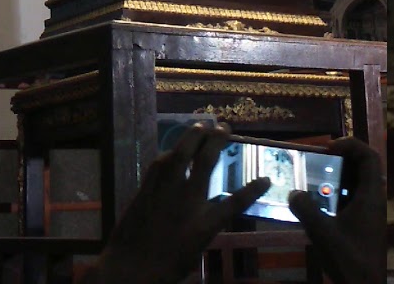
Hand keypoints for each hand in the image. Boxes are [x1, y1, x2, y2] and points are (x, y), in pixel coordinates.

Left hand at [81, 123, 271, 283]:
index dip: (252, 190)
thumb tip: (212, 211)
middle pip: (204, 162)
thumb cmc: (166, 265)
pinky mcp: (145, 189)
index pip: (235, 202)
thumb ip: (206, 226)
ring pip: (179, 154)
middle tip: (225, 128)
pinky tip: (172, 151)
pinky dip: (170, 153)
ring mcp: (163, 191)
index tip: (266, 179)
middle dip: (216, 141)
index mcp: (204, 223)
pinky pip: (160, 163)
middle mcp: (186, 200)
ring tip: (201, 125)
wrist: (128, 268)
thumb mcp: (195, 248)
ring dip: (192, 136)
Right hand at [289, 137, 385, 283]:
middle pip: (364, 167)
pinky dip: (337, 193)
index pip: (370, 157)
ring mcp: (370, 213)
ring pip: (358, 183)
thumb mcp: (323, 234)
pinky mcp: (364, 224)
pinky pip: (353, 198)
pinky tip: (318, 203)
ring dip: (338, 176)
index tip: (328, 147)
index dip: (352, 145)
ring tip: (315, 177)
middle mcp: (374, 200)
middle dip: (342, 158)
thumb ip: (307, 210)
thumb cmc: (349, 259)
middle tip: (318, 159)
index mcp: (371, 197)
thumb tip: (293, 192)